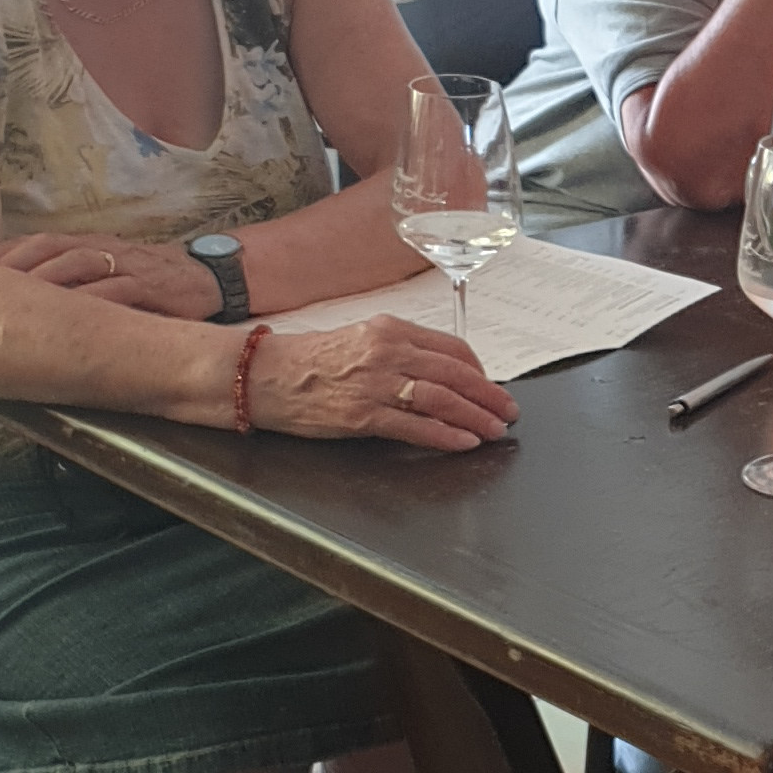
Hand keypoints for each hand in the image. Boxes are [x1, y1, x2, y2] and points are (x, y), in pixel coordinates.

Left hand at [0, 231, 217, 317]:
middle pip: (50, 249)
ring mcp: (126, 265)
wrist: (208, 280)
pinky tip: (69, 315)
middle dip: (14, 265)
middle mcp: (102, 249)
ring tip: (14, 299)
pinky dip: (91, 299)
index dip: (5, 252)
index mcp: (89, 244)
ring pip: (77, 264)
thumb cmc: (151, 282)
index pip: (38, 241)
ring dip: (44, 279)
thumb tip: (23, 297)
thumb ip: (73, 279)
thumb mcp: (109, 273)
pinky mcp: (150, 286)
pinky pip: (115, 290)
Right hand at [244, 319, 517, 453]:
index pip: (452, 348)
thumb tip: (440, 373)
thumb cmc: (309, 360)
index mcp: (390, 329)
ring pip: (442, 400)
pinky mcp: (362, 415)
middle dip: (489, 396)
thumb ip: (400, 352)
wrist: (263, 375)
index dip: (480, 371)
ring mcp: (376, 384)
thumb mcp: (360, 340)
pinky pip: (415, 427)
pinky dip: (446, 436)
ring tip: (495, 431)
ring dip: (476, 417)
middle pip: (456, 375)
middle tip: (509, 412)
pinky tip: (465, 442)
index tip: (492, 386)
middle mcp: (388, 352)